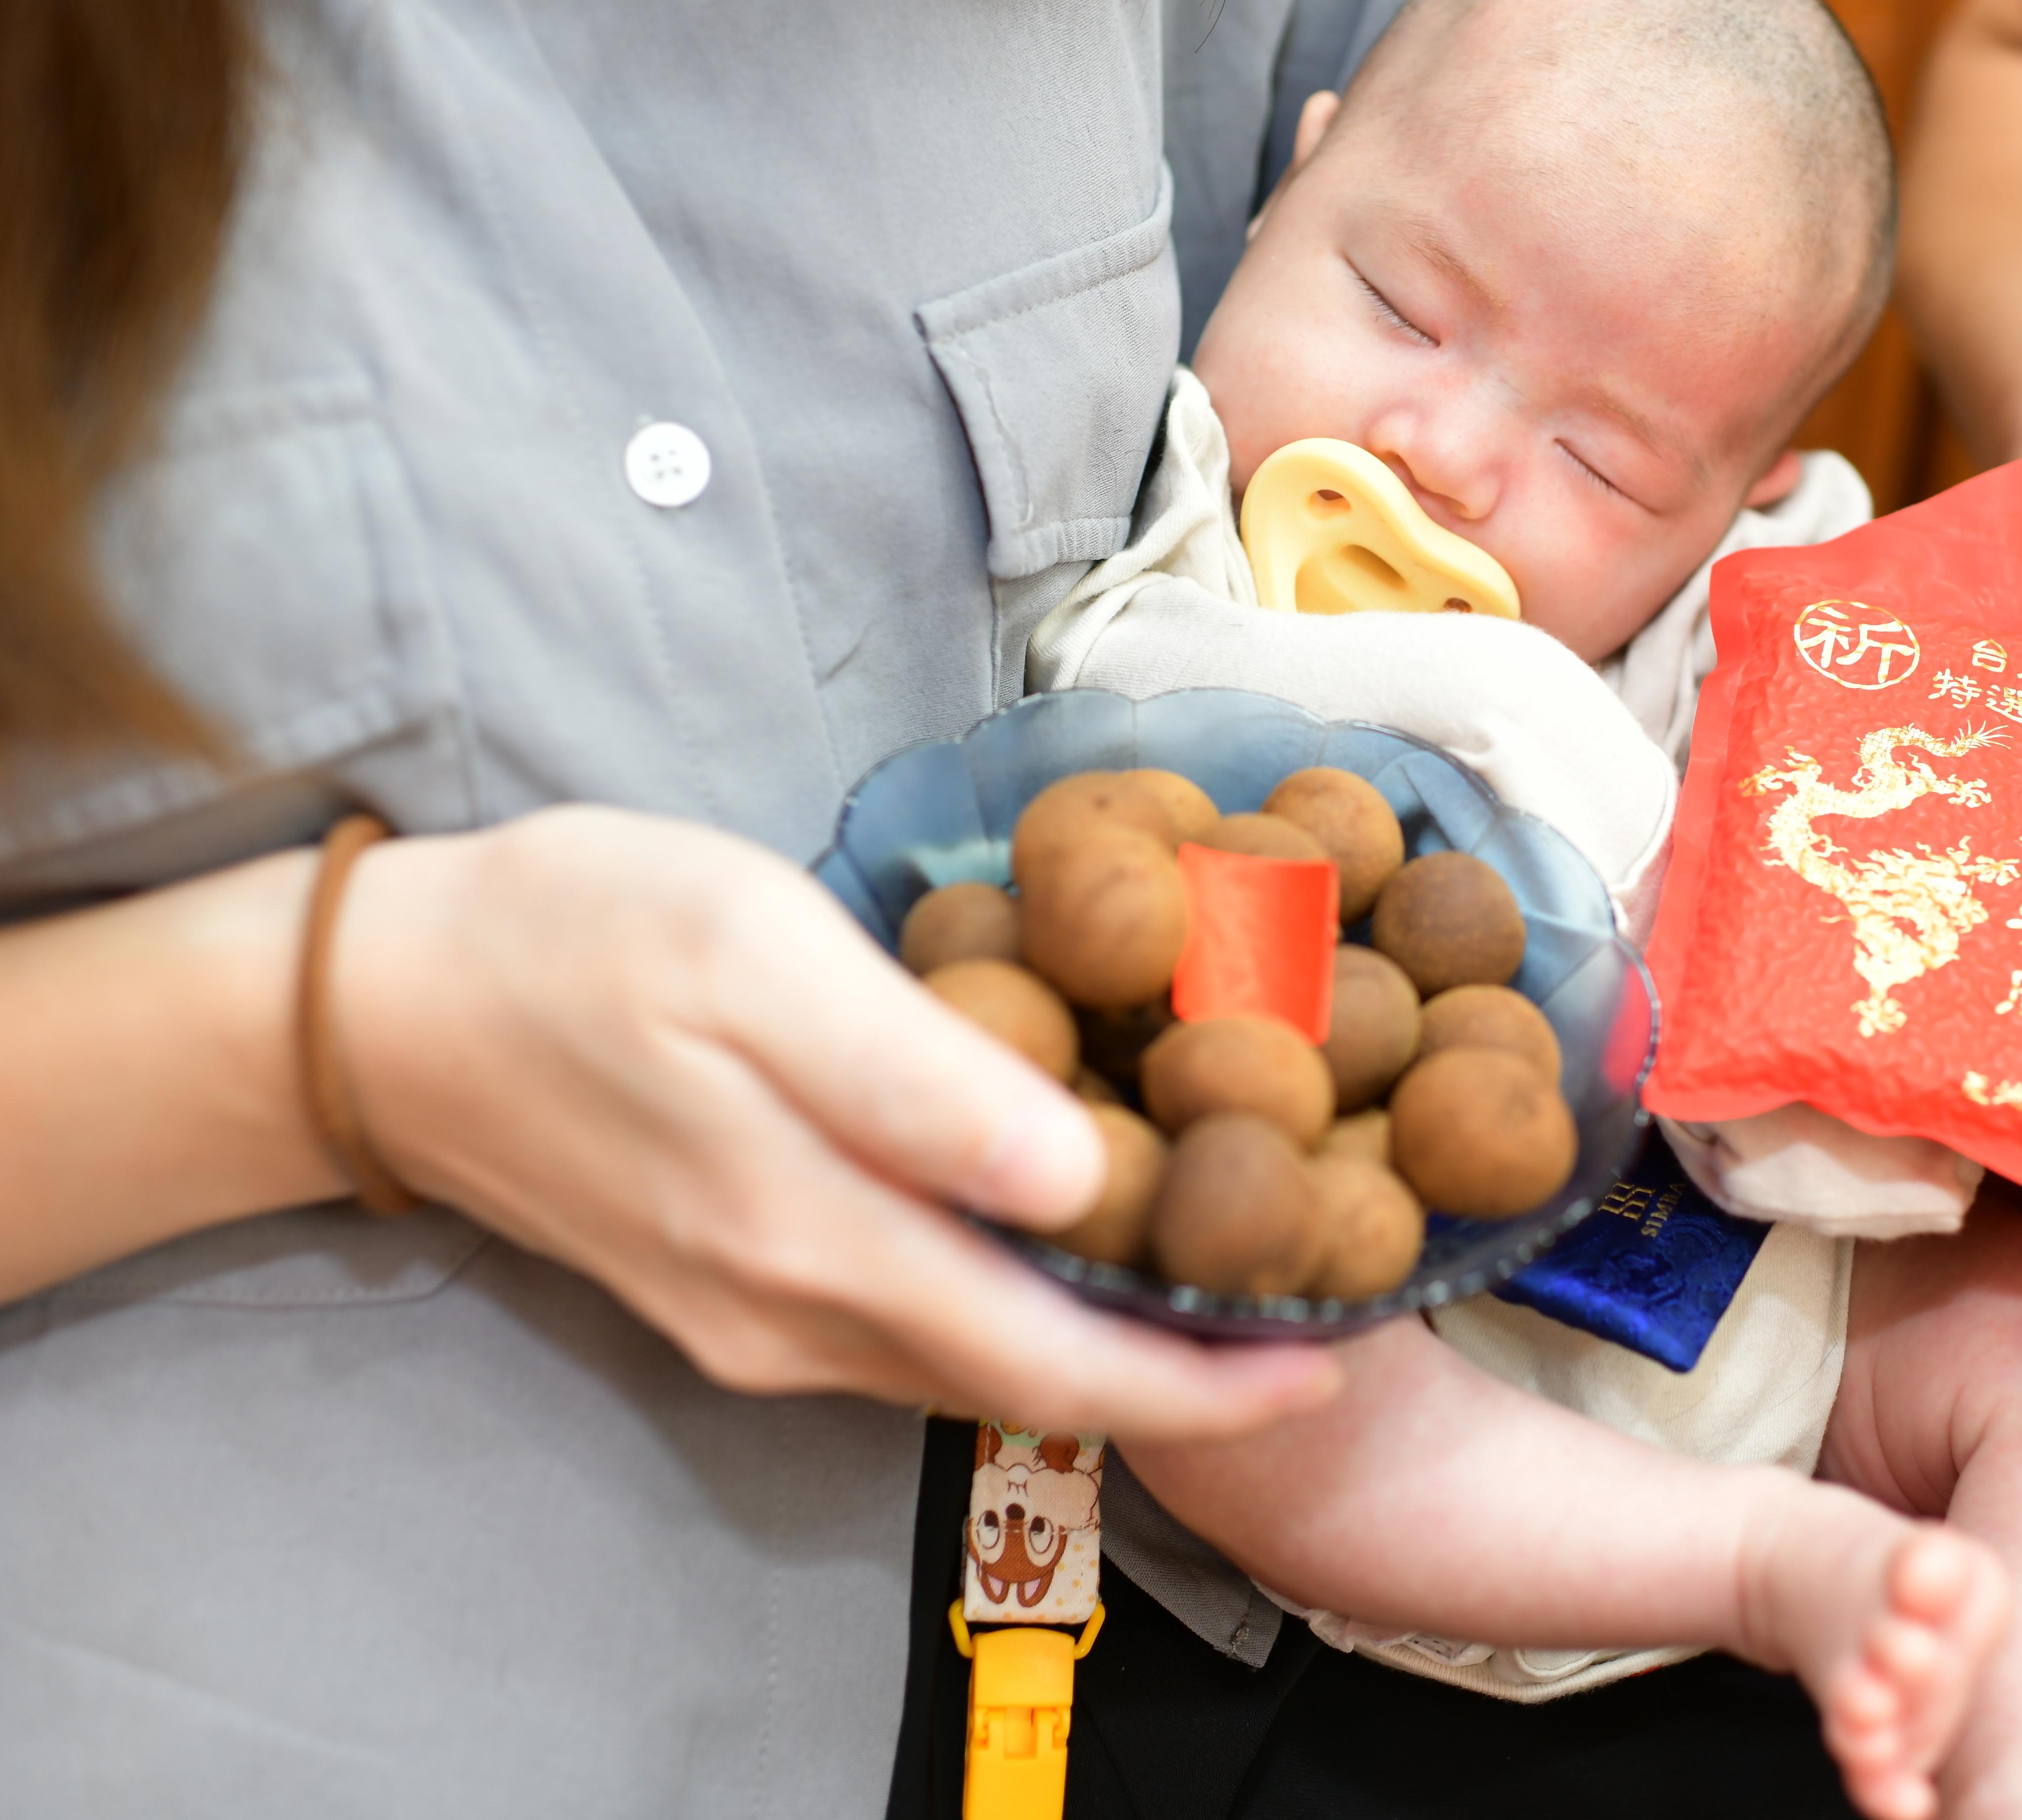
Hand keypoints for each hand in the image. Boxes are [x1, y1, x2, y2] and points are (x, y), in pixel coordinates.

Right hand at [336, 805, 1341, 1437]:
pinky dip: (1016, 1318)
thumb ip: (911, 1082)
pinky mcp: (733, 1292)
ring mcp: (756, 1321)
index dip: (1207, 1378)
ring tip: (1232, 1286)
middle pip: (1029, 1383)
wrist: (386, 1005)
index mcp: (813, 1238)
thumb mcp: (751, 960)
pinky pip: (910, 1336)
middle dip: (1185, 1377)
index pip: (1055, 1356)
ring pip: (971, 1369)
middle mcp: (793, 1316)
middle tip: (1322, 1322)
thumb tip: (1072, 1177)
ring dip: (1107, 1352)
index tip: (1334, 1353)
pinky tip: (1074, 1252)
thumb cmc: (579, 938)